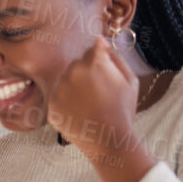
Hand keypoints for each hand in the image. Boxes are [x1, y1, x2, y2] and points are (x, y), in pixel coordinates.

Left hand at [48, 38, 140, 155]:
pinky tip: (80, 113)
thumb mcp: (130, 80)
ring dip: (74, 87)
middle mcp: (73, 73)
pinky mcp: (52, 106)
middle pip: (77, 64)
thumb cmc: (123, 110)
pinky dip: (66, 103)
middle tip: (99, 93)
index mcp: (94, 63)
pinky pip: (58, 98)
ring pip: (65, 80)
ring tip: (90, 105)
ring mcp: (60, 90)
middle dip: (87, 73)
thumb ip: (115, 57)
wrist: (109, 140)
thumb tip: (100, 41)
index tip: (105, 75)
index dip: (101, 61)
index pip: (93, 49)